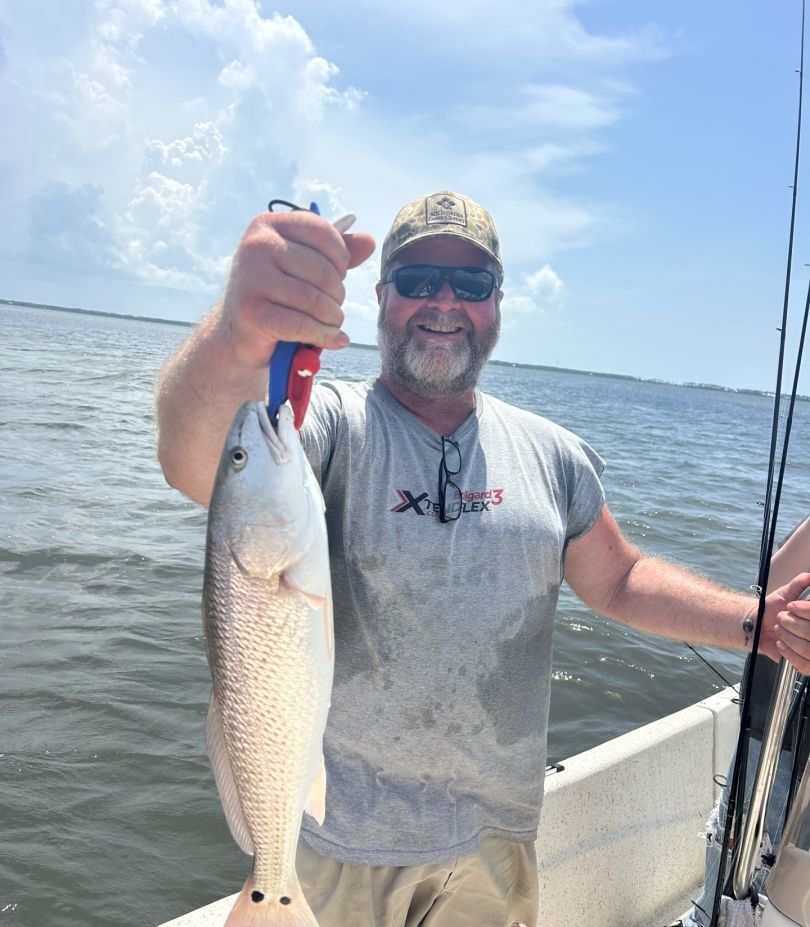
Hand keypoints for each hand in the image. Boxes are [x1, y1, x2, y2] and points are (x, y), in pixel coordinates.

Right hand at [218, 209, 375, 368]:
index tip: (338, 275)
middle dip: (337, 294)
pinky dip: (325, 336)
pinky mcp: (252, 313)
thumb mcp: (302, 266)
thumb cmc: (276, 293)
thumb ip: (336, 253)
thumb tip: (369, 242)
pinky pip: (303, 325)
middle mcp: (257, 246)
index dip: (341, 259)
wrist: (239, 331)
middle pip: (323, 271)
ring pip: (316, 301)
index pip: (323, 233)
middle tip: (332, 305)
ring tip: (332, 323)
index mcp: (269, 225)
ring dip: (333, 318)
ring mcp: (251, 279)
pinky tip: (336, 340)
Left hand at [759, 571, 809, 672]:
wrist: (757, 626)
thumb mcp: (786, 593)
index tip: (789, 607)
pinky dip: (788, 652)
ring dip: (788, 637)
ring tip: (779, 630)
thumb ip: (800, 583)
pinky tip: (780, 643)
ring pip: (808, 648)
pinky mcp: (807, 664)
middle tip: (780, 618)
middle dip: (790, 623)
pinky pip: (804, 664)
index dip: (803, 611)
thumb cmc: (772, 608)